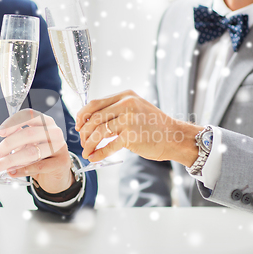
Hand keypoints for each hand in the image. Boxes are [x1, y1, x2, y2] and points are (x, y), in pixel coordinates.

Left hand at [0, 109, 73, 193]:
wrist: (57, 172)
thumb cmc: (40, 154)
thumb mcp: (28, 144)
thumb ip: (15, 141)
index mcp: (45, 122)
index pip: (29, 115)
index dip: (13, 122)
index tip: (0, 132)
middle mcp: (54, 131)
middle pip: (29, 133)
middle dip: (9, 143)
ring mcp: (60, 146)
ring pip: (32, 152)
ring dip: (11, 160)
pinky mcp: (61, 162)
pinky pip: (38, 166)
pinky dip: (22, 170)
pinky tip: (12, 172)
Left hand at [75, 90, 202, 165]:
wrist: (174, 136)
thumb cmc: (153, 125)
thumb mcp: (135, 108)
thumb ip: (115, 110)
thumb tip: (90, 120)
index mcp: (125, 96)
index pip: (94, 103)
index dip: (82, 115)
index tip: (78, 126)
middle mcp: (126, 105)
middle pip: (94, 118)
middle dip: (84, 132)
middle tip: (82, 142)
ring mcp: (129, 120)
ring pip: (99, 132)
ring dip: (89, 144)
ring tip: (86, 151)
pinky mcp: (132, 136)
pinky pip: (108, 145)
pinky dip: (98, 153)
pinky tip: (94, 157)